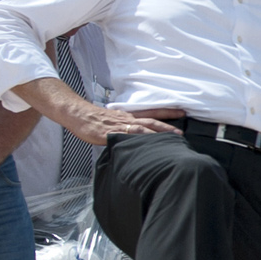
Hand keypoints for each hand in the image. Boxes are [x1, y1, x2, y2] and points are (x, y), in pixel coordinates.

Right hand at [68, 105, 183, 145]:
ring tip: (169, 140)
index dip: (167, 113)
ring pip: (142, 129)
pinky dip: (137, 141)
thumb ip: (128, 127)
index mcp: (129, 116)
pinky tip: (145, 146)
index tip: (182, 112)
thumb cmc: (95, 119)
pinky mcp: (110, 134)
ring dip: (156, 134)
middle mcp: (127, 119)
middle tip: (181, 133)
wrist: (77, 114)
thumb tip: (140, 135)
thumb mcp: (115, 120)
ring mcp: (120, 127)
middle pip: (151, 122)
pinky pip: (126, 138)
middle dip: (167, 127)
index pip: (151, 113)